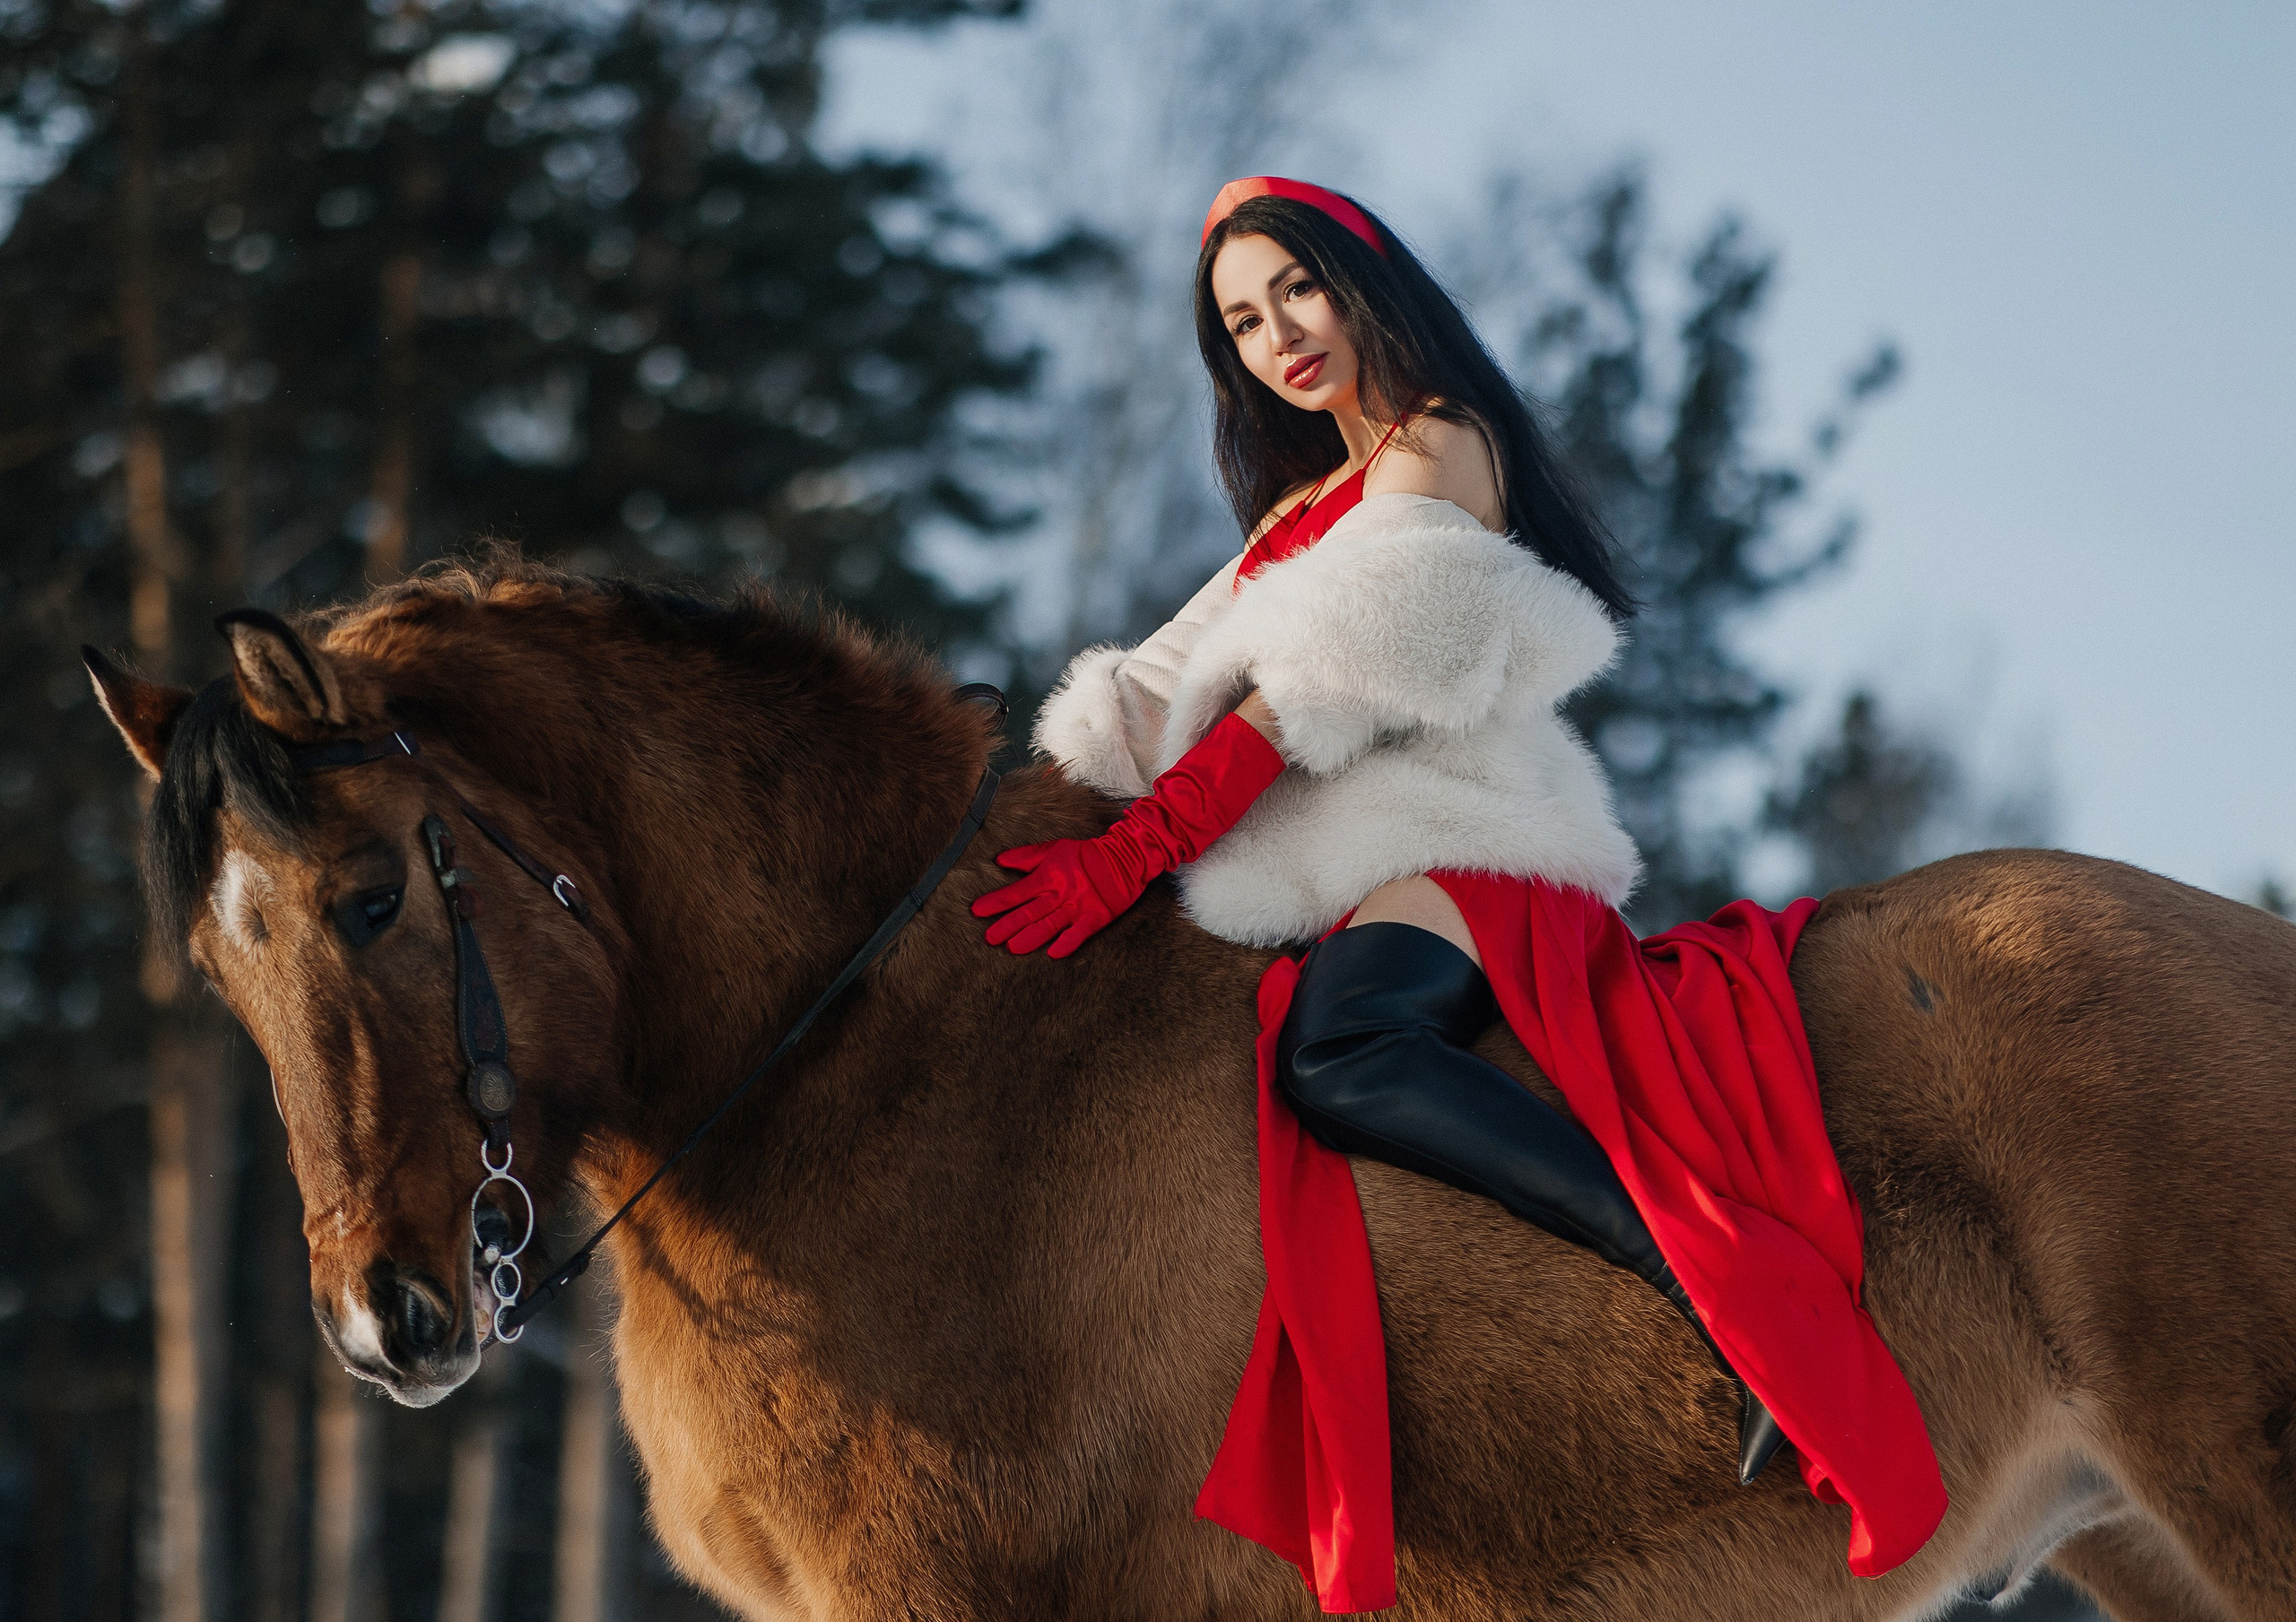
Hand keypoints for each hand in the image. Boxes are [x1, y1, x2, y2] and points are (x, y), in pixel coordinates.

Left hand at [972, 838, 1148, 957]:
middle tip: (989, 938)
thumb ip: (1027, 857)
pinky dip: (1068, 942)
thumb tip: (1000, 860)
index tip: (977, 910)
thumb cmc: (1086, 854)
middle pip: (1030, 912)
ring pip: (1050, 925)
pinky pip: (1080, 933)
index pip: (1017, 892)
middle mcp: (1060, 895)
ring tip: (1013, 949)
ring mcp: (1078, 908)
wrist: (1125, 857)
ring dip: (1031, 937)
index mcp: (1048, 878)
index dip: (997, 901)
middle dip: (1008, 925)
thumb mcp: (1055, 849)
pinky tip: (1053, 953)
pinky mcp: (1096, 918)